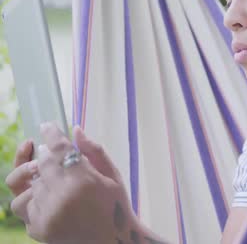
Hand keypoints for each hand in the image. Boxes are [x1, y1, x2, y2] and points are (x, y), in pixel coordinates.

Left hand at [8, 122, 139, 243]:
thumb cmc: (116, 209)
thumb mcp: (113, 178)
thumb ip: (94, 152)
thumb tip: (75, 130)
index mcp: (83, 181)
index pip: (59, 148)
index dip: (51, 133)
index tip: (48, 126)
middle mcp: (61, 196)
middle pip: (42, 163)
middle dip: (46, 155)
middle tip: (53, 155)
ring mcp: (46, 213)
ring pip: (29, 182)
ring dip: (40, 177)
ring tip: (54, 180)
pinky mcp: (36, 227)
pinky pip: (21, 203)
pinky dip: (32, 197)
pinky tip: (48, 197)